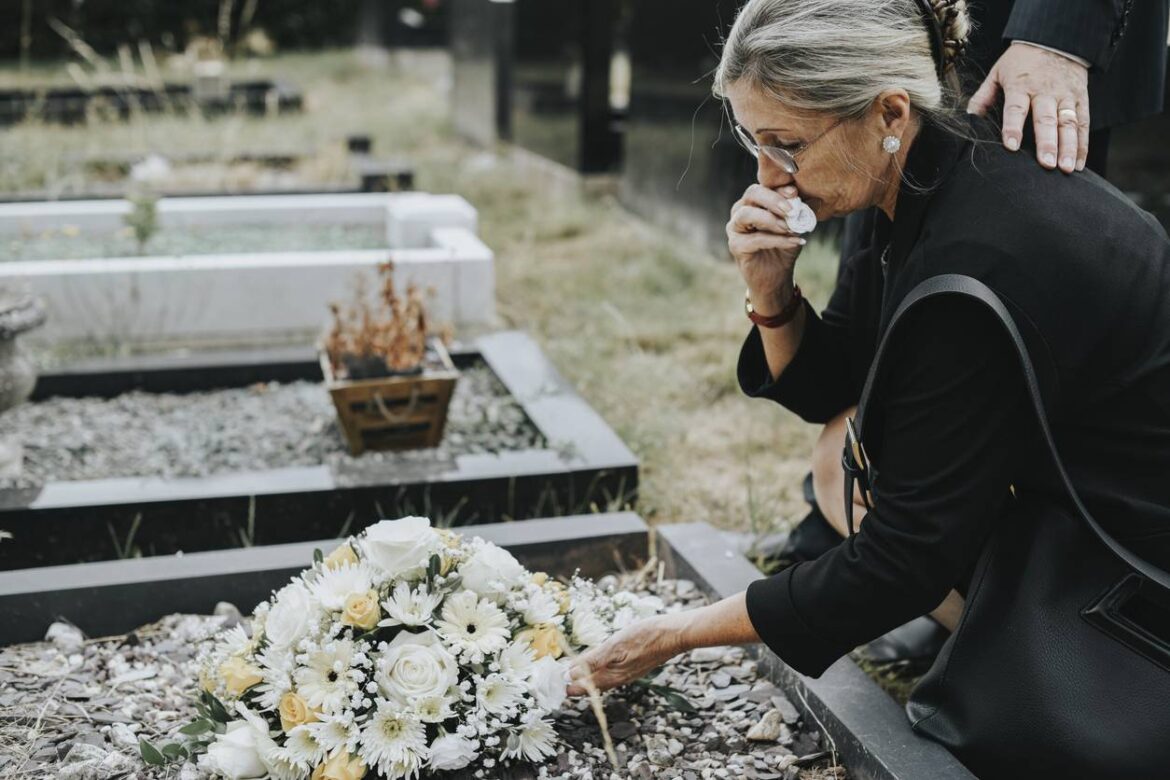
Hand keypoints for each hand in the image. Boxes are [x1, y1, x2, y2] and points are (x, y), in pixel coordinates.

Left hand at [565, 616, 682, 695]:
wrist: (674, 634)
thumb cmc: (646, 637)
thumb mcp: (615, 646)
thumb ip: (593, 661)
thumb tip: (570, 674)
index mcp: (610, 677)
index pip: (580, 689)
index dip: (564, 685)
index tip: (549, 679)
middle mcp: (617, 679)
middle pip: (588, 686)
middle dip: (571, 681)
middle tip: (554, 674)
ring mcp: (625, 673)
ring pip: (598, 679)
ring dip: (582, 675)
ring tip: (569, 668)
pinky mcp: (631, 665)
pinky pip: (608, 672)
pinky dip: (595, 669)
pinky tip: (594, 661)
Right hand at [727, 183, 804, 315]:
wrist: (776, 276)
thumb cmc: (784, 247)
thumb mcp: (795, 226)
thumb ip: (798, 212)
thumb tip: (806, 197)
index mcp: (755, 201)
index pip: (765, 186)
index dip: (779, 188)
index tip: (794, 193)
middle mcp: (741, 210)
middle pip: (752, 194)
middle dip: (773, 199)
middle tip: (790, 210)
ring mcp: (735, 227)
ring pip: (747, 214)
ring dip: (771, 219)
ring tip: (790, 228)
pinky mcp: (735, 245)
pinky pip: (755, 239)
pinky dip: (777, 240)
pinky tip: (795, 242)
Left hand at [967, 42, 1089, 172]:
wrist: (1057, 37)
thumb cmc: (1021, 60)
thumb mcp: (998, 72)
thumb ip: (984, 96)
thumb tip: (969, 118)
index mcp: (1021, 85)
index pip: (1016, 108)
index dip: (1013, 127)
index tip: (1011, 146)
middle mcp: (1045, 91)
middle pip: (1046, 119)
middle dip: (1047, 143)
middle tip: (1046, 164)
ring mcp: (1066, 95)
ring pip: (1069, 123)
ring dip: (1069, 147)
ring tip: (1066, 169)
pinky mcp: (1081, 98)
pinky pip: (1083, 123)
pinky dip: (1083, 144)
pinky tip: (1079, 164)